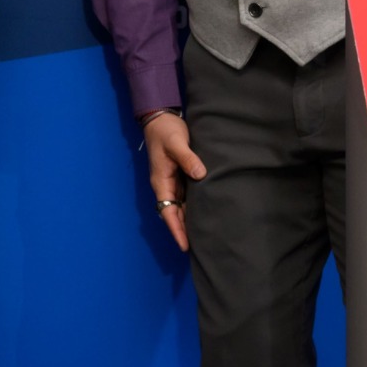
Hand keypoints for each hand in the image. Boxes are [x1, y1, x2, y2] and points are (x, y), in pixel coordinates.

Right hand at [144, 111, 205, 251]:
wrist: (161, 118)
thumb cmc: (166, 131)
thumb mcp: (176, 143)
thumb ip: (188, 158)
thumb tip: (201, 175)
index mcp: (161, 181)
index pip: (168, 212)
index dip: (176, 229)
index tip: (185, 245)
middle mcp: (166, 185)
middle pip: (174, 213)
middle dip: (183, 231)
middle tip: (199, 247)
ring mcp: (173, 181)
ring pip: (181, 206)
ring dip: (189, 220)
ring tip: (204, 234)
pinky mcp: (181, 175)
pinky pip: (187, 196)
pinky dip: (194, 206)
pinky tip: (205, 212)